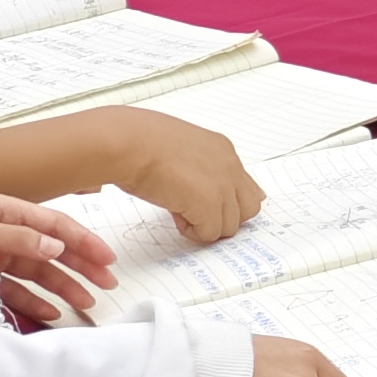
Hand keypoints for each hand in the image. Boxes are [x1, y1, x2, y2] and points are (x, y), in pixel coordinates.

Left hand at [0, 193, 112, 329]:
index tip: (107, 259)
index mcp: (8, 213)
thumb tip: (57, 248)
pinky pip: (15, 291)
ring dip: (64, 287)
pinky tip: (51, 312)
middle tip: (107, 283)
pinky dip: (33, 302)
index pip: (56, 225)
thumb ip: (19, 238)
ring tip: (86, 302)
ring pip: (38, 273)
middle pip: (53, 249)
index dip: (84, 241)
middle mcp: (6, 234)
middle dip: (82, 266)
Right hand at [106, 111, 262, 243]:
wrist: (127, 143)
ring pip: (231, 226)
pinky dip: (191, 231)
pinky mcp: (210, 204)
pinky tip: (173, 213)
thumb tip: (198, 190)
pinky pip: (210, 234)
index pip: (246, 186)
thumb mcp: (178, 148)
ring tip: (178, 208)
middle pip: (249, 209)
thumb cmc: (138, 142)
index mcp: (222, 149)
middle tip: (193, 211)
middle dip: (224, 217)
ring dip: (205, 225)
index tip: (201, 202)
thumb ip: (197, 165)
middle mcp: (229, 166)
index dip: (224, 202)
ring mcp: (223, 185)